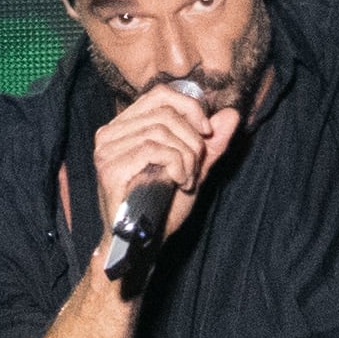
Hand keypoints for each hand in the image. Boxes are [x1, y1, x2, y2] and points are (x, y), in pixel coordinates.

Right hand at [88, 85, 240, 255]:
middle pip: (165, 111)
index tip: (206, 133)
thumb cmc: (162, 206)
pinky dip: (176, 164)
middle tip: (196, 167)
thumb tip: (231, 114)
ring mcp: (107, 150)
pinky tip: (178, 182)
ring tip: (186, 180)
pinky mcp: (110, 168)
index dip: (190, 108)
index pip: (160, 94)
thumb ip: (211, 143)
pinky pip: (153, 149)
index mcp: (124, 127)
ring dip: (186, 157)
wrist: (143, 242)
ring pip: (161, 130)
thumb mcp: (193, 169)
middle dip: (192, 139)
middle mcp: (110, 134)